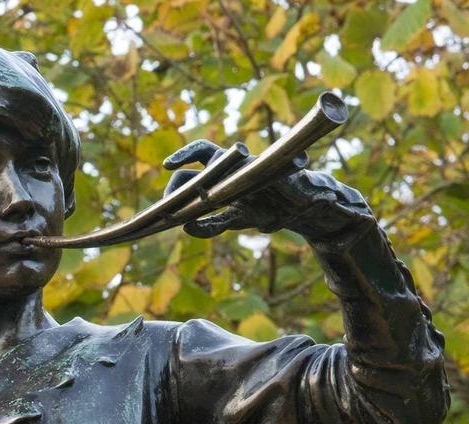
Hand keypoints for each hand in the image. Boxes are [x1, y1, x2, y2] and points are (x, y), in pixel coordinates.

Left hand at [162, 140, 319, 238]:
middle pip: (204, 151)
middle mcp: (235, 164)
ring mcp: (251, 165)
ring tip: (194, 197)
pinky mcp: (268, 171)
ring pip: (221, 160)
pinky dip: (234, 181)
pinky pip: (246, 173)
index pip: (198, 156)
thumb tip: (186, 227)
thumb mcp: (235, 220)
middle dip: (183, 163)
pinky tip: (231, 193)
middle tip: (172, 191)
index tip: (166, 165)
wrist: (302, 208)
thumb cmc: (267, 209)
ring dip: (205, 177)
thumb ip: (211, 225)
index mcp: (225, 172)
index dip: (181, 157)